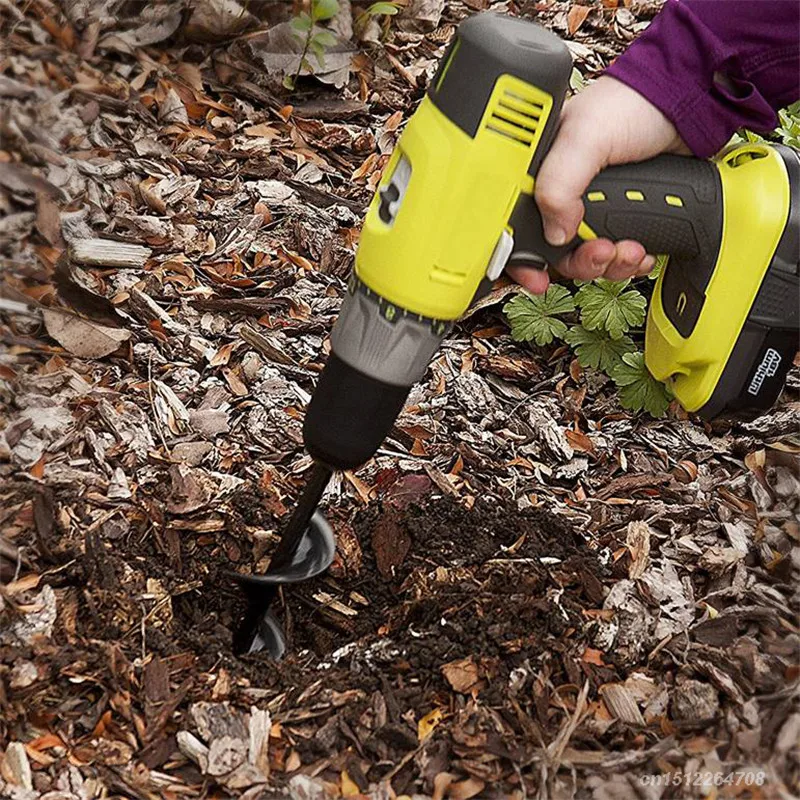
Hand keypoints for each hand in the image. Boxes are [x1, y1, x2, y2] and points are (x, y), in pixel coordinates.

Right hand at [506, 76, 689, 293]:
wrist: (685, 104)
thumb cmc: (632, 103)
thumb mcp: (586, 137)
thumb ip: (560, 183)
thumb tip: (555, 234)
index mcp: (537, 173)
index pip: (514, 225)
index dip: (521, 258)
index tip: (537, 277)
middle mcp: (560, 194)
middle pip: (554, 252)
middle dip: (581, 262)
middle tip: (602, 253)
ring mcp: (590, 208)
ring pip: (586, 258)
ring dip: (609, 264)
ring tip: (630, 249)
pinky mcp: (619, 216)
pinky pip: (615, 255)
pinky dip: (628, 261)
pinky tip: (641, 249)